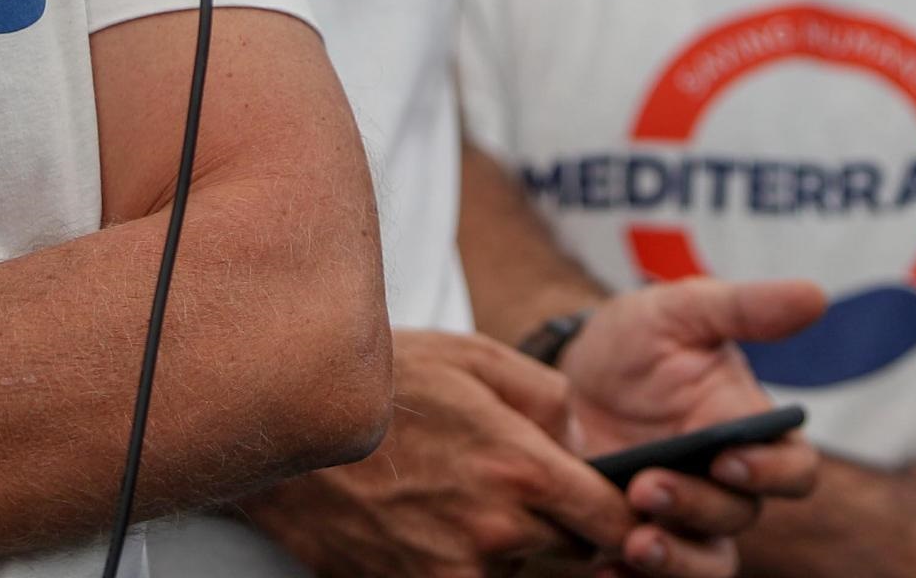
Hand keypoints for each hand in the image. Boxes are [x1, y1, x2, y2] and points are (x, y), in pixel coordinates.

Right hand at [240, 329, 677, 577]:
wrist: (292, 423)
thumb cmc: (385, 384)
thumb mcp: (478, 359)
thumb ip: (550, 399)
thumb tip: (581, 444)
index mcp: (520, 468)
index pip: (609, 521)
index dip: (623, 517)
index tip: (622, 509)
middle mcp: (495, 531)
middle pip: (574, 558)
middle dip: (571, 531)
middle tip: (541, 496)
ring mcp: (452, 570)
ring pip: (523, 575)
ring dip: (520, 550)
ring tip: (476, 501)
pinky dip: (473, 563)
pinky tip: (445, 522)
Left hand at [559, 279, 830, 564]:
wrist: (564, 371)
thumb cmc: (636, 339)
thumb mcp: (680, 311)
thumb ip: (744, 308)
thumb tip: (816, 296)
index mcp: (749, 431)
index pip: (794, 468)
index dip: (772, 472)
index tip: (727, 458)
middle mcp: (724, 484)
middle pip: (740, 517)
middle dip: (697, 506)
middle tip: (646, 486)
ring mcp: (682, 517)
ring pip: (706, 562)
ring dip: (674, 560)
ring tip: (632, 543)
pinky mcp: (634, 538)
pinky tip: (603, 573)